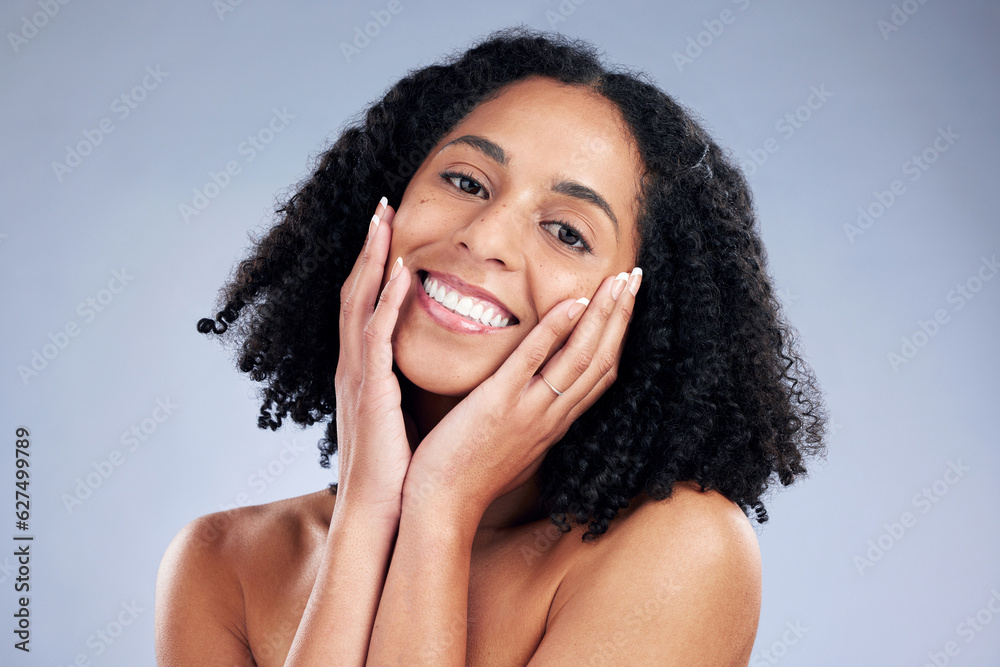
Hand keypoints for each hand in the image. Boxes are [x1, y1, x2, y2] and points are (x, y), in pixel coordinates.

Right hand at [333, 197, 414, 521]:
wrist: (382, 509)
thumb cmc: (396, 467)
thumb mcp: (399, 415)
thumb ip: (403, 385)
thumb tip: (423, 366)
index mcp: (363, 370)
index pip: (366, 304)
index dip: (375, 265)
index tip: (390, 230)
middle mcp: (353, 365)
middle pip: (356, 290)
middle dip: (369, 246)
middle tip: (382, 205)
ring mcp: (357, 375)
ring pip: (359, 302)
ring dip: (373, 258)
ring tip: (384, 219)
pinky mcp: (370, 390)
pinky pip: (376, 334)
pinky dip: (387, 299)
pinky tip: (403, 270)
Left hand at [402, 268, 642, 522]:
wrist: (442, 508)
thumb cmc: (468, 478)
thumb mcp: (511, 447)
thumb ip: (527, 420)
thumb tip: (531, 398)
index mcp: (553, 423)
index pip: (599, 375)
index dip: (617, 336)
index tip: (627, 303)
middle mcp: (551, 416)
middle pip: (601, 360)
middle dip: (622, 316)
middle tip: (637, 277)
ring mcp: (528, 410)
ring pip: (580, 358)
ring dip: (604, 315)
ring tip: (620, 280)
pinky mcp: (498, 404)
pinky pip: (533, 362)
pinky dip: (556, 331)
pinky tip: (573, 301)